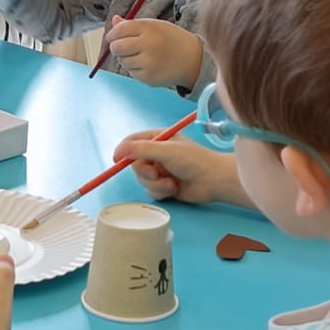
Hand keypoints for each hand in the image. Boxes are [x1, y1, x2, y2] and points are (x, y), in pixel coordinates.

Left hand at [105, 17, 204, 89]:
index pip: (120, 30)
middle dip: (116, 47)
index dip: (112, 34)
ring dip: (126, 59)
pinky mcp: (148, 77)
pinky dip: (135, 69)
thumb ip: (133, 25)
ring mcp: (148, 63)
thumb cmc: (172, 40)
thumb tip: (114, 20)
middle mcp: (148, 45)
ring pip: (122, 61)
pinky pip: (131, 73)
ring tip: (142, 56)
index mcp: (149, 28)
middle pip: (116, 47)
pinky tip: (148, 65)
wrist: (193, 60)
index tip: (112, 37)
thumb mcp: (156, 26)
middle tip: (123, 48)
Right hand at [112, 131, 241, 206]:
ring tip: (170, 183)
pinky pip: (151, 191)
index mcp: (159, 139)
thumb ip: (142, 150)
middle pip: (135, 164)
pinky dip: (161, 191)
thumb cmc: (194, 160)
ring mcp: (161, 170)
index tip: (116, 160)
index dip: (123, 150)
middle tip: (155, 174)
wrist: (213, 181)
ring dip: (155, 184)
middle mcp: (158, 154)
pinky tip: (174, 188)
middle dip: (145, 172)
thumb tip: (119, 151)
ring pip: (142, 180)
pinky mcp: (164, 186)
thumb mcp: (166, 151)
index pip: (133, 141)